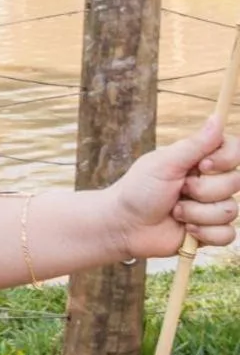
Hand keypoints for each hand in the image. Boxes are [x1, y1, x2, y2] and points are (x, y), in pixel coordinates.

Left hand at [109, 116, 239, 259]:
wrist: (125, 225)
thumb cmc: (139, 189)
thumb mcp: (165, 163)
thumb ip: (195, 145)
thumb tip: (217, 119)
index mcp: (199, 160)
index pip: (235, 151)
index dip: (225, 160)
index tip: (202, 165)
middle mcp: (210, 182)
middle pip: (236, 182)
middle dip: (203, 190)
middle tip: (178, 190)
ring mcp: (212, 207)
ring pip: (230, 210)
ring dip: (198, 213)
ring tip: (175, 212)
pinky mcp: (211, 231)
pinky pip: (227, 234)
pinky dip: (204, 233)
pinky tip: (185, 229)